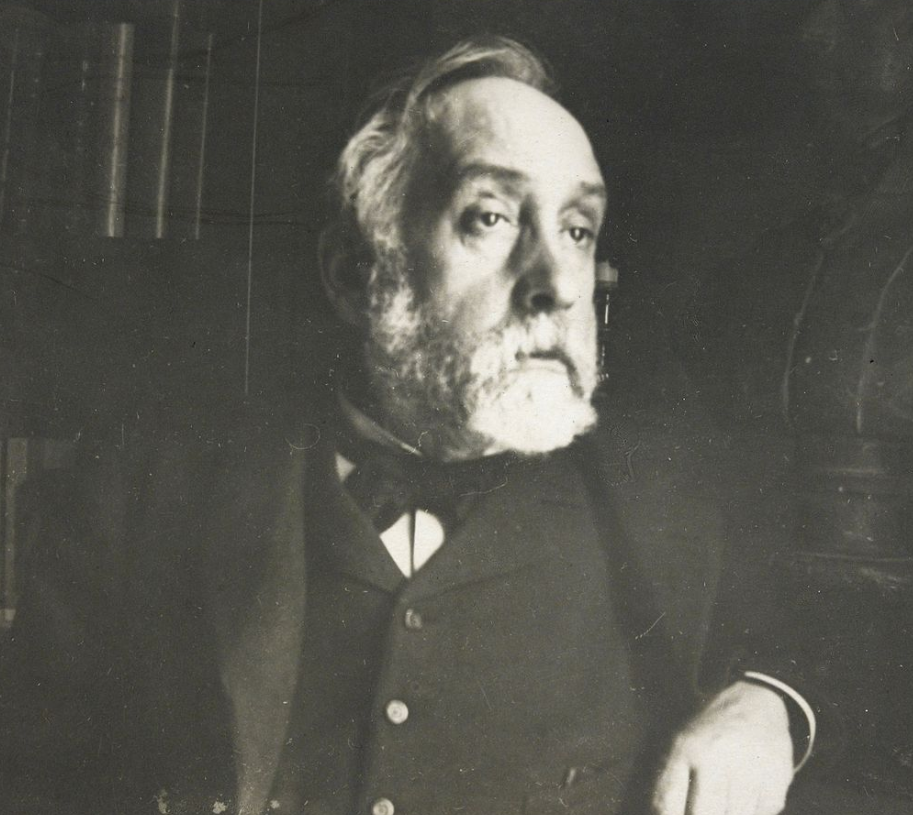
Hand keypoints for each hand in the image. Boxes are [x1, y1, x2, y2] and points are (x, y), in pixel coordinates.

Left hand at [652, 681, 794, 814]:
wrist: (754, 701)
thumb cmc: (710, 732)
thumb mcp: (682, 743)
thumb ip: (669, 781)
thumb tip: (664, 814)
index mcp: (686, 748)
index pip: (668, 802)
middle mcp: (716, 754)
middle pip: (703, 813)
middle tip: (706, 807)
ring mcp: (749, 764)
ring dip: (730, 813)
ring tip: (725, 800)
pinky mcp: (777, 774)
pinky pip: (764, 812)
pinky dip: (756, 811)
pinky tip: (749, 796)